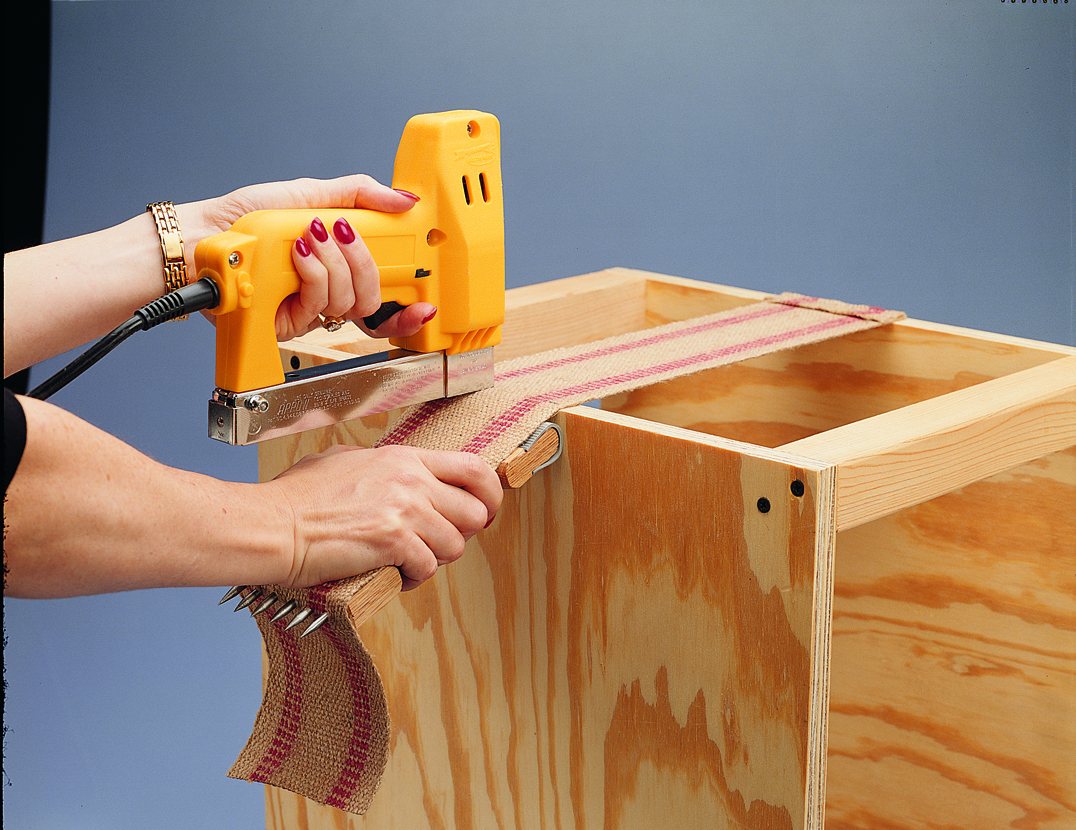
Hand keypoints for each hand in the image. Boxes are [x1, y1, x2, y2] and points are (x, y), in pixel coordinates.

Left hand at [177, 175, 431, 340]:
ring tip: (307, 237)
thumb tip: (403, 199)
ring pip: (347, 304)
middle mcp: (324, 294)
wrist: (203, 236)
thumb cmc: (244, 219)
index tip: (423, 303)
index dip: (407, 308)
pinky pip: (317, 306)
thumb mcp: (308, 195)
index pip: (381, 296)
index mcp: (337, 268)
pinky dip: (312, 274)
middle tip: (343, 233)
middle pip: (371, 300)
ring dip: (333, 264)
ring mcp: (305, 311)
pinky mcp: (284, 325)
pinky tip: (298, 255)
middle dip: (364, 264)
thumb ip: (358, 195)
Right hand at [267, 445, 502, 591]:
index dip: (490, 493)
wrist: (273, 526)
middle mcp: (411, 481)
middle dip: (463, 534)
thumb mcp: (343, 461)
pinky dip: (414, 578)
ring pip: (456, 545)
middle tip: (439, 544)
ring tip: (409, 561)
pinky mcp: (394, 542)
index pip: (474, 467)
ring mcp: (405, 510)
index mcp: (403, 458)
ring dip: (436, 559)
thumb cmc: (297, 498)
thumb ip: (379, 465)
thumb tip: (393, 472)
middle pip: (476, 511)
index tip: (485, 510)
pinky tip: (394, 573)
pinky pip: (429, 567)